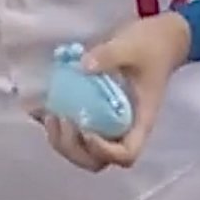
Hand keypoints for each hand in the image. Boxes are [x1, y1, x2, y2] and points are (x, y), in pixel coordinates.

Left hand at [34, 13, 190, 172]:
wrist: (159, 38)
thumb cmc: (151, 45)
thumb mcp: (132, 45)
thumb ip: (110, 55)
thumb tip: (83, 66)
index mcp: (140, 120)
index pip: (126, 154)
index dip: (104, 151)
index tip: (87, 129)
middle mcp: (123, 128)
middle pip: (98, 161)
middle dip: (74, 148)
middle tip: (61, 120)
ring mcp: (108, 123)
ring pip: (83, 151)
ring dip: (62, 141)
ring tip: (50, 115)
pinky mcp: (94, 113)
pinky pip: (74, 130)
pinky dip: (55, 127)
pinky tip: (39, 109)